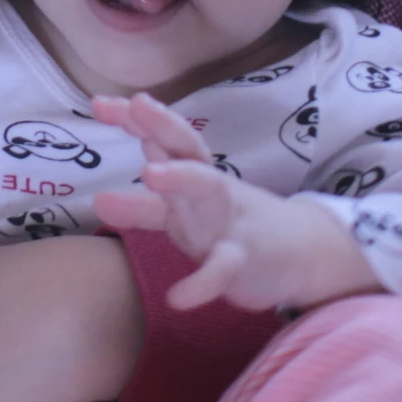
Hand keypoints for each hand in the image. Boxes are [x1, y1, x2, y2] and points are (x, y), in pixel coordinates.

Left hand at [91, 93, 380, 313]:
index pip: (167, 138)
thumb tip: (107, 185)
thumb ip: (154, 193)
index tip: (97, 102)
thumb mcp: (192, 207)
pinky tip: (177, 298)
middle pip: (188, 150)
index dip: (136, 119)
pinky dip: (201, 283)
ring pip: (209, 191)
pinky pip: (222, 268)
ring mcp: (230, 221)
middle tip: (136, 106)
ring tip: (149, 174)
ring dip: (180, 178)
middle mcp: (211, 189)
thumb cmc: (234, 223)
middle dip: (162, 127)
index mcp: (197, 174)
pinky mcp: (245, 260)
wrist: (304, 253)